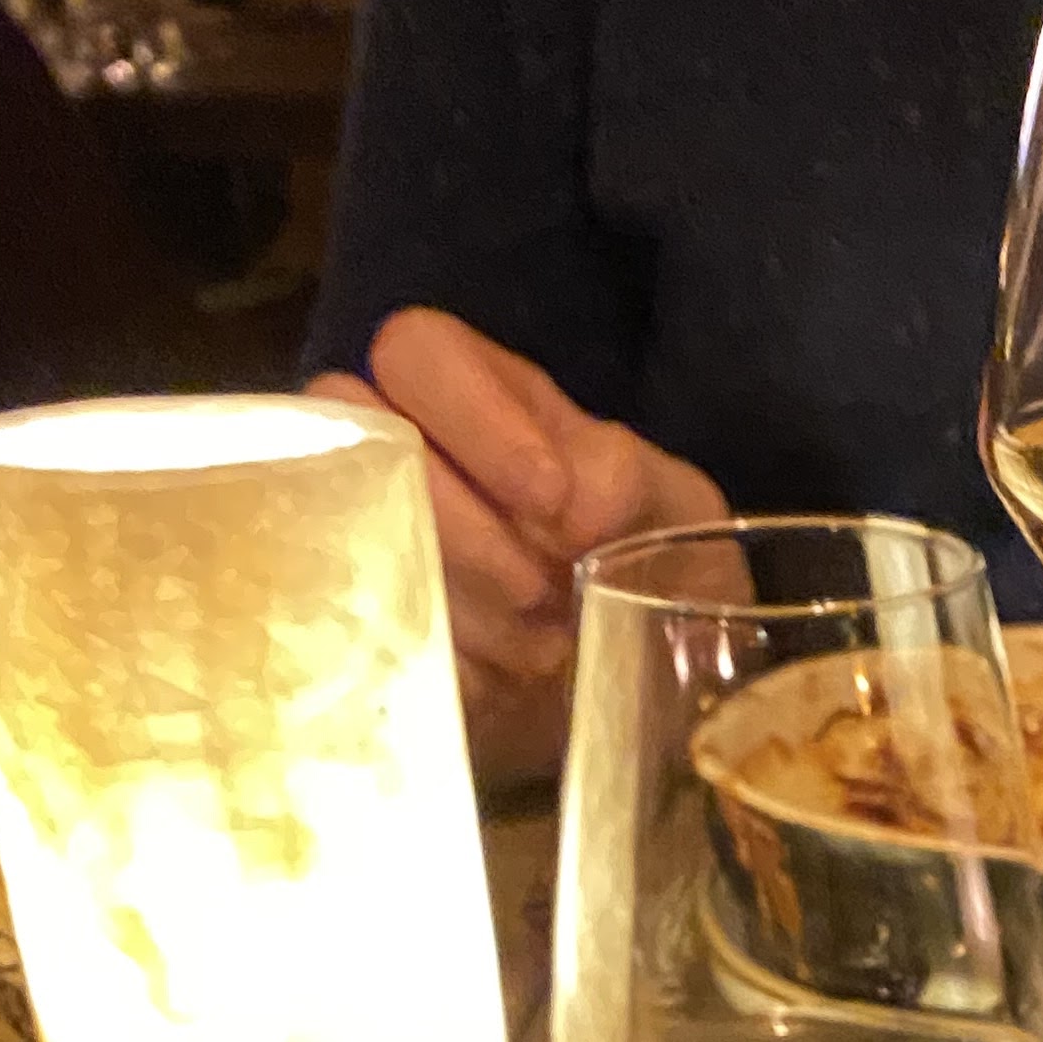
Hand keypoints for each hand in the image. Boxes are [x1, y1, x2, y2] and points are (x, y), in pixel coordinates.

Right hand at [306, 310, 721, 783]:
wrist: (640, 689)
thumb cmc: (657, 573)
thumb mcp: (674, 513)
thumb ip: (626, 482)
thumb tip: (572, 502)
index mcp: (478, 398)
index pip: (418, 351)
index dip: (472, 418)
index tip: (548, 497)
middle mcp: (403, 456)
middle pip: (373, 450)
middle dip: (465, 533)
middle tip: (536, 591)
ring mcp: (371, 544)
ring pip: (367, 551)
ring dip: (462, 611)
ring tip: (537, 650)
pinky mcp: (372, 639)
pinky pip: (370, 643)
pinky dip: (448, 673)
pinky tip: (502, 690)